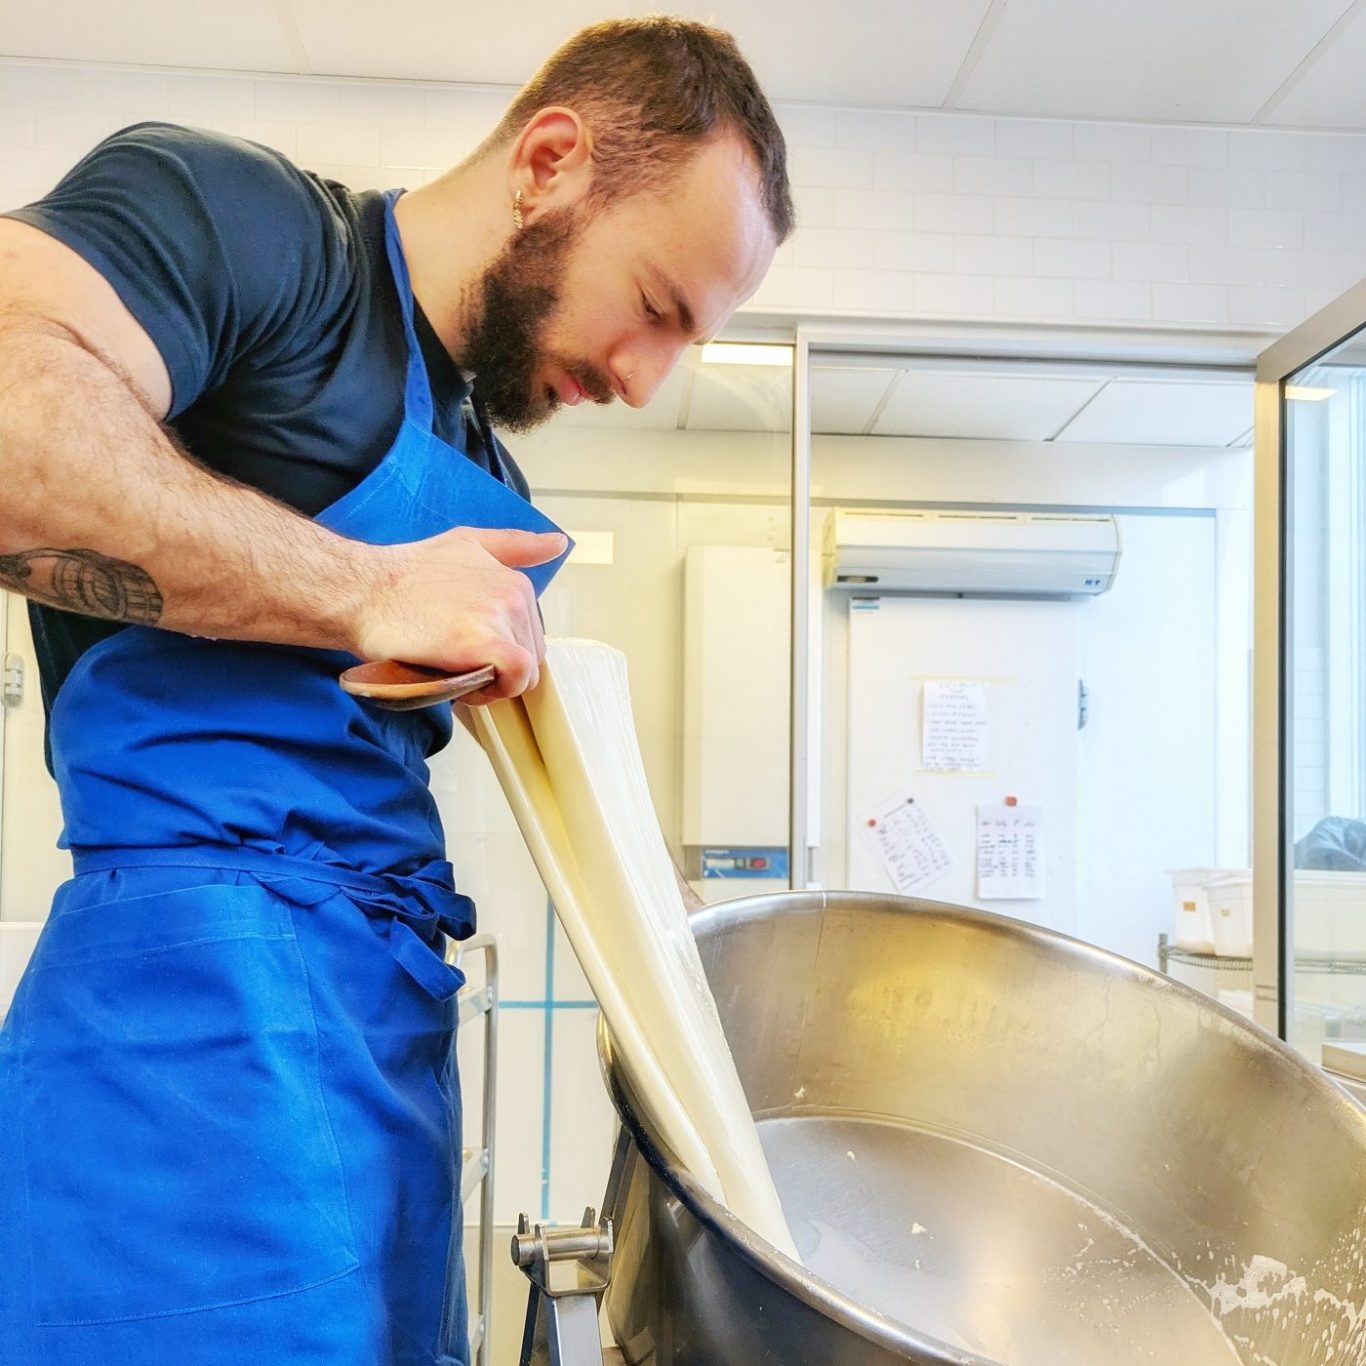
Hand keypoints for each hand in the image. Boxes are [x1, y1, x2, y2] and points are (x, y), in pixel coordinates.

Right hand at [353, 526, 566, 702]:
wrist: (362, 591)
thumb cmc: (403, 574)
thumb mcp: (466, 544)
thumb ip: (514, 546)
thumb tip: (557, 543)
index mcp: (515, 581)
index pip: (529, 634)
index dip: (501, 649)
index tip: (468, 650)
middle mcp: (515, 596)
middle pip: (529, 655)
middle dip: (498, 669)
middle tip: (456, 665)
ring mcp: (502, 618)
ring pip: (523, 672)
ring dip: (492, 683)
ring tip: (454, 672)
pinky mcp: (487, 644)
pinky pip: (516, 679)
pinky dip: (494, 691)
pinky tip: (463, 685)